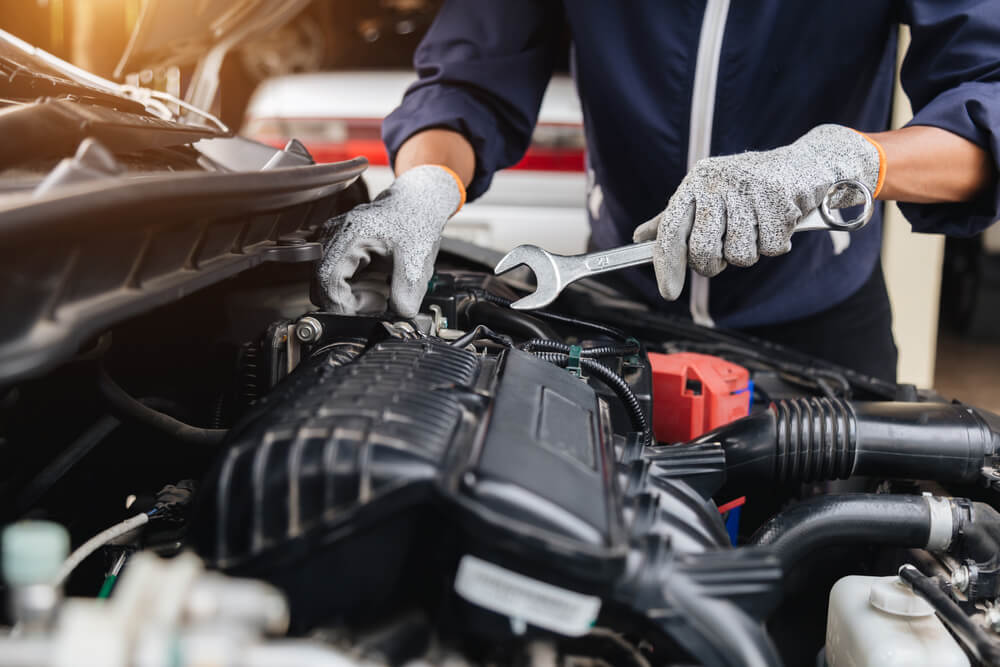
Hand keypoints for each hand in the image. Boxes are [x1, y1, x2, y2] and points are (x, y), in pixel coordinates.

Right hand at [316, 165, 464, 317]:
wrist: (416, 204)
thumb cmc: (415, 224)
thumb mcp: (417, 261)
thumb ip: (408, 293)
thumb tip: (399, 317)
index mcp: (350, 235)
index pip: (327, 281)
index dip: (344, 306)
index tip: (370, 311)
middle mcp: (332, 236)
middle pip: (320, 286)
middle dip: (348, 305)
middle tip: (378, 303)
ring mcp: (330, 242)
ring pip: (324, 285)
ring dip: (349, 299)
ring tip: (378, 295)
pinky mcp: (334, 250)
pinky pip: (331, 280)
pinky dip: (349, 291)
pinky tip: (371, 287)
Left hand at [633, 124, 882, 299]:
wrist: (803, 163)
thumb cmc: (746, 186)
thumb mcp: (706, 195)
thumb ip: (674, 219)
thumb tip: (640, 238)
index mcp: (696, 183)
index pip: (671, 231)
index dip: (668, 265)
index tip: (669, 292)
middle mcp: (718, 184)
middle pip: (704, 251)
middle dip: (713, 264)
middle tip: (724, 253)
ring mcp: (750, 190)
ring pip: (740, 255)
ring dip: (750, 251)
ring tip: (756, 229)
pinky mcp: (780, 199)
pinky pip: (771, 248)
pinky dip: (776, 243)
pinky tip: (777, 223)